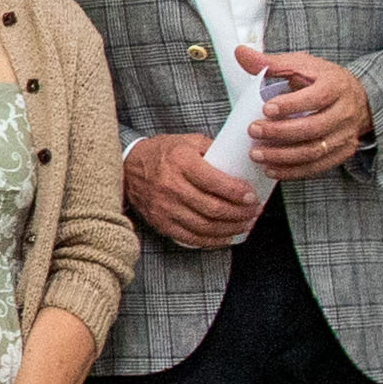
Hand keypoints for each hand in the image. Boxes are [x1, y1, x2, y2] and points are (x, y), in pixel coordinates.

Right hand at [121, 131, 267, 250]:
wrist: (128, 168)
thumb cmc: (162, 153)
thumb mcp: (188, 142)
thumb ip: (213, 150)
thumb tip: (241, 161)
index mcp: (181, 162)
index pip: (215, 182)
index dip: (238, 193)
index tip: (251, 196)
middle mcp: (171, 186)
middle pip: (213, 208)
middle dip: (240, 213)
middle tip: (254, 212)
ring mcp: (164, 207)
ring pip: (205, 226)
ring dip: (230, 229)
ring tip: (245, 225)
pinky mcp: (160, 222)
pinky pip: (191, 237)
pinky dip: (213, 241)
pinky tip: (226, 237)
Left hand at [237, 47, 374, 181]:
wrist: (356, 98)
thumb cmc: (321, 80)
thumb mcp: (300, 65)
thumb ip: (270, 63)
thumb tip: (240, 52)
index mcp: (335, 85)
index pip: (317, 97)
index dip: (291, 105)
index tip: (266, 108)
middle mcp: (344, 112)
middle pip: (314, 127)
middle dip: (280, 132)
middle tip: (253, 130)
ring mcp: (345, 135)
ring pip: (315, 151)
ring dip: (282, 156)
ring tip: (256, 154)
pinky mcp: (341, 152)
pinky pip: (317, 167)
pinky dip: (293, 171)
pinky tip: (271, 169)